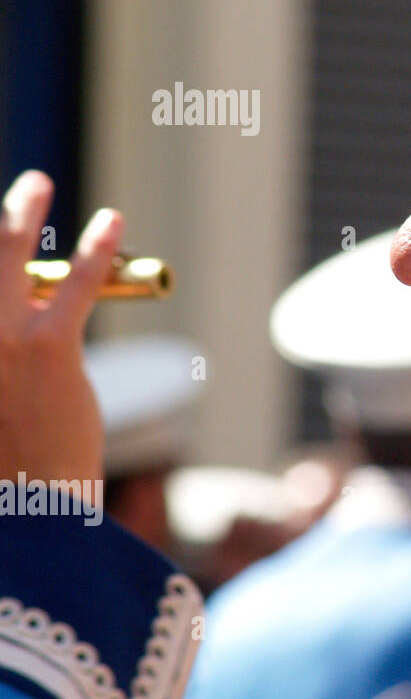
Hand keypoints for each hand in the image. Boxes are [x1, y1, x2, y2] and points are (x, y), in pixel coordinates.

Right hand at [0, 170, 122, 485]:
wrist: (24, 512)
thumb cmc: (3, 467)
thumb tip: (21, 297)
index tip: (0, 241)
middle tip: (11, 189)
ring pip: (7, 256)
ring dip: (22, 215)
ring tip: (36, 185)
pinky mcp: (49, 348)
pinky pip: (79, 284)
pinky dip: (99, 250)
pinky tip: (112, 222)